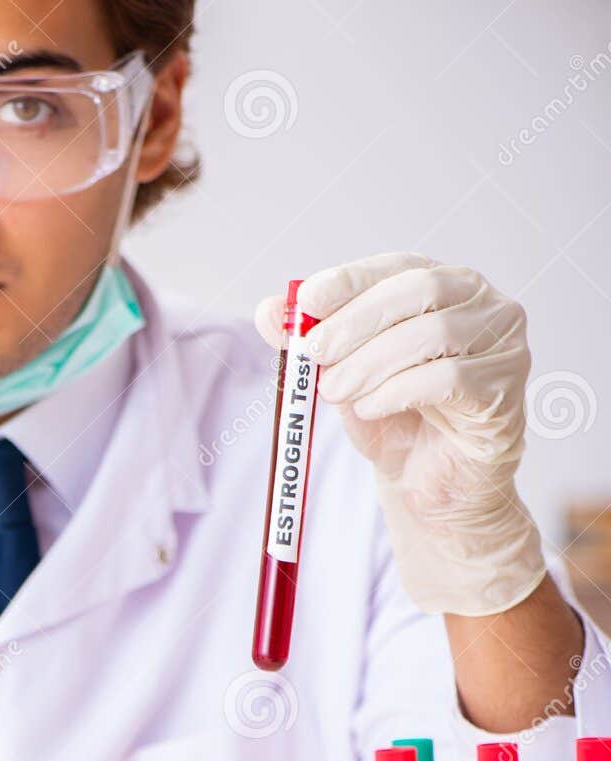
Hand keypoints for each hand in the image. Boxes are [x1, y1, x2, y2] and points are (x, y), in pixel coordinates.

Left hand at [255, 252, 544, 616]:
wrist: (425, 482)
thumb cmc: (389, 417)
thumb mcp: (338, 374)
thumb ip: (306, 341)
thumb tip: (267, 309)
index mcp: (442, 288)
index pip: (397, 266)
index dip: (351, 280)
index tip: (307, 301)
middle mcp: (482, 305)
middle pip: (419, 290)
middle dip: (356, 322)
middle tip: (314, 355)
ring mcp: (504, 345)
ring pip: (434, 333)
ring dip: (371, 363)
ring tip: (337, 392)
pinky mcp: (506, 390)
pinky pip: (451, 377)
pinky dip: (397, 391)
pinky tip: (370, 408)